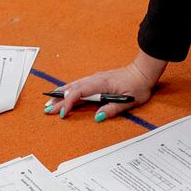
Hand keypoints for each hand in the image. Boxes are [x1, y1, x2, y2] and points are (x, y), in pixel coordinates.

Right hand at [48, 52, 165, 119]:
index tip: (63, 112)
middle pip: (73, 89)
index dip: (70, 102)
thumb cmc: (138, 86)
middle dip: (59, 99)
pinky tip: (63, 93)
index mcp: (102, 83)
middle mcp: (96, 79)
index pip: (80, 92)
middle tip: (47, 109)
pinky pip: (79, 85)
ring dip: (61, 94)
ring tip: (50, 102)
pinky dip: (69, 90)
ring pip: (74, 86)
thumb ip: (113, 109)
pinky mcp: (97, 80)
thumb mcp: (129, 101)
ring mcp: (95, 79)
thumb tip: (97, 117)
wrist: (142, 72)